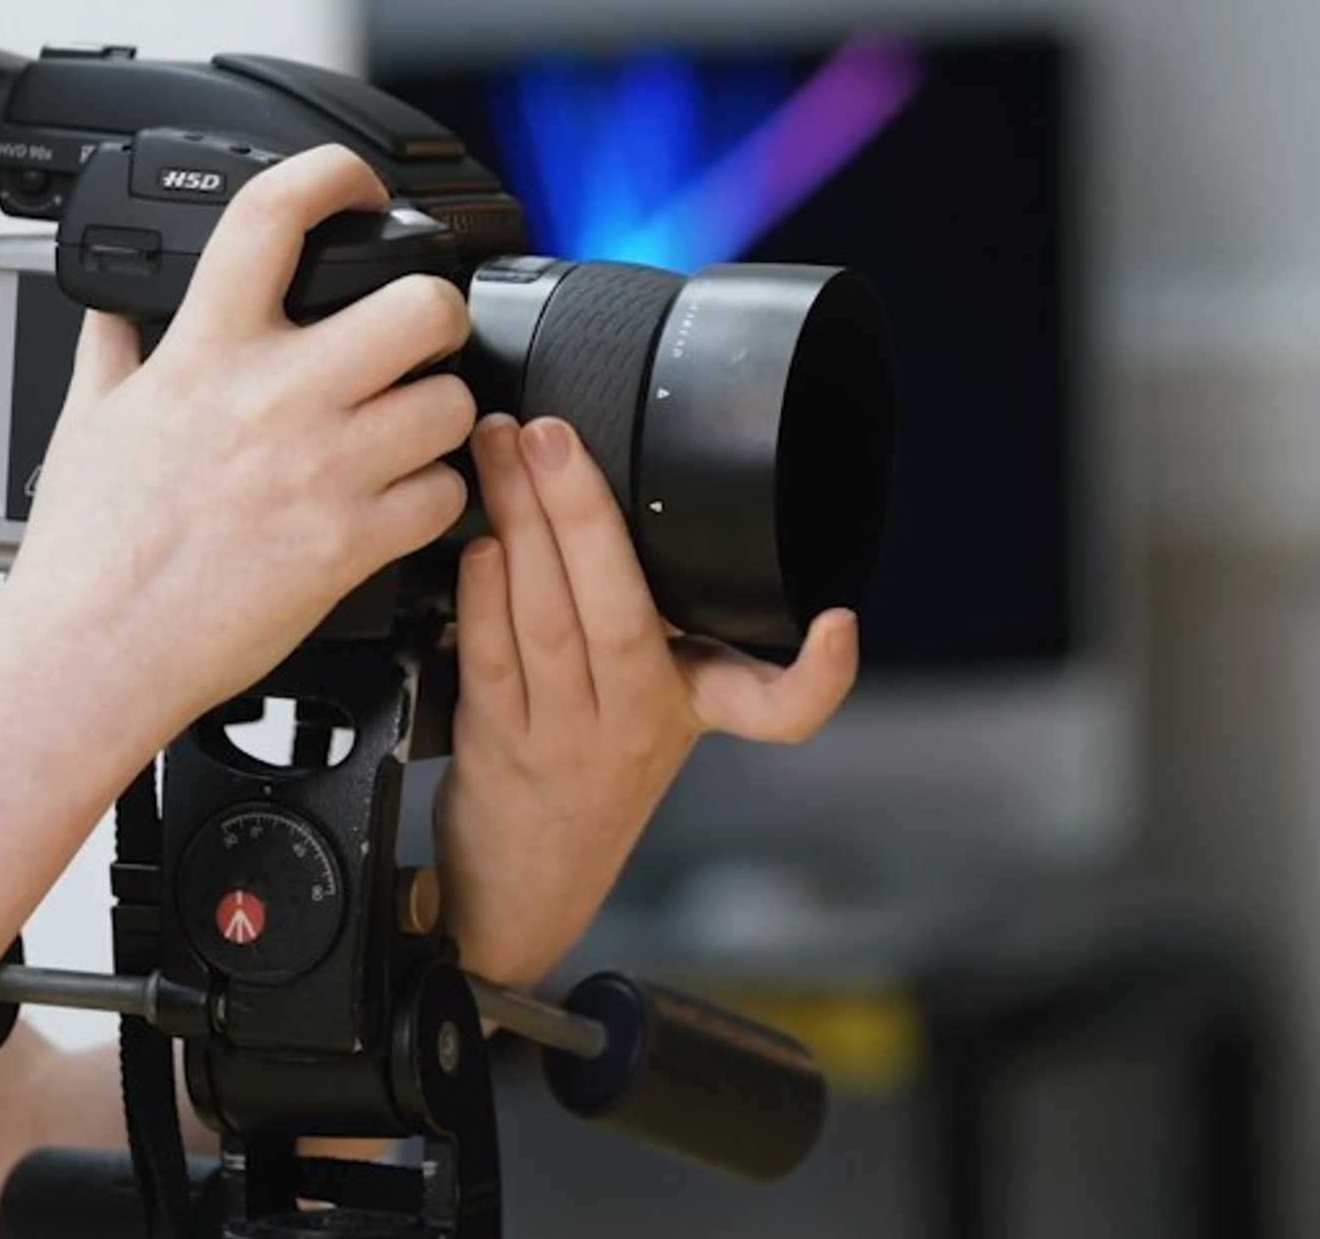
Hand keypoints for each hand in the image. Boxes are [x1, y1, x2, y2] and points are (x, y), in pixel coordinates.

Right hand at [0, 145, 477, 746]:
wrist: (95, 653)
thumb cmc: (87, 548)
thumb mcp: (85, 419)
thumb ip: (113, 348)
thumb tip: (114, 306)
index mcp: (205, 350)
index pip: (274, 214)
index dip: (335, 176)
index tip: (357, 188)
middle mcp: (274, 397)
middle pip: (419, 306)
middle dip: (437, 311)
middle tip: (421, 333)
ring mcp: (323, 470)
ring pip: (450, 403)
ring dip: (441, 412)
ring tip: (408, 429)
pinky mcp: (353, 543)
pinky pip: (445, 496)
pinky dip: (436, 498)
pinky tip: (400, 501)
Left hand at [435, 412, 861, 991]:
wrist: (525, 887)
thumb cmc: (586, 778)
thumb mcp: (651, 710)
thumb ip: (647, 622)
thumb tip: (613, 495)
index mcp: (690, 711)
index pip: (780, 711)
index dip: (819, 674)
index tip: (840, 627)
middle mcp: (635, 728)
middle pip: (622, 614)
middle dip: (585, 511)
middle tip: (552, 432)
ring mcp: (564, 741)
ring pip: (547, 623)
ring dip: (519, 526)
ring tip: (501, 452)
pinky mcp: (500, 747)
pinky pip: (493, 659)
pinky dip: (484, 591)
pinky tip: (479, 540)